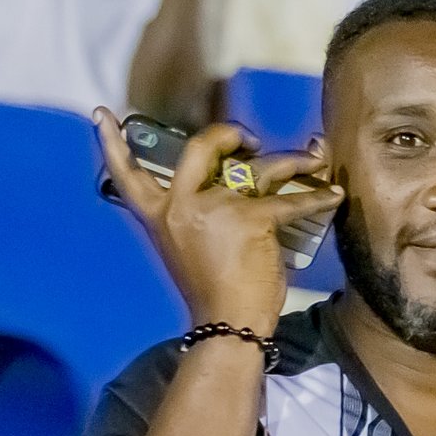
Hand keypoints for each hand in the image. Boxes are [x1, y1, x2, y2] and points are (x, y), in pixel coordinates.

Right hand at [94, 114, 336, 334]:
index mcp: (159, 215)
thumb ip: (199, 213)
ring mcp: (215, 209)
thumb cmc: (212, 290)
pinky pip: (291, 200)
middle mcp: (181, 205)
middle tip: (249, 139)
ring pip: (259, 168)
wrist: (226, 323)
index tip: (102, 113)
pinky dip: (317, 197)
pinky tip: (333, 194)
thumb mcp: (188, 246)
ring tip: (312, 159)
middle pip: (201, 147)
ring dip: (291, 161)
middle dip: (228, 133)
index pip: (128, 174)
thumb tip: (233, 184)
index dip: (113, 143)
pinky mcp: (251, 219)